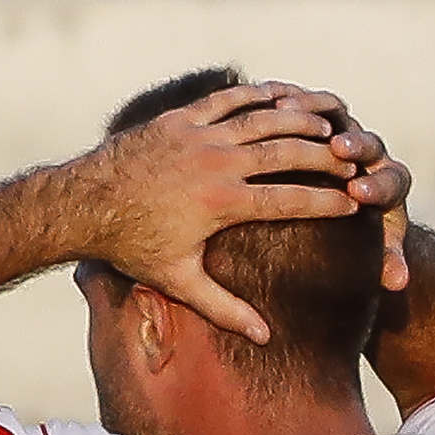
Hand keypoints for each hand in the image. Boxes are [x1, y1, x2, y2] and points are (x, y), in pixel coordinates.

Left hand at [61, 83, 360, 342]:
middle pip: (287, 153)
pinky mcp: (178, 119)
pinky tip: (281, 96)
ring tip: (328, 127)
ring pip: (263, 120)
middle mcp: (215, 164)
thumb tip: (265, 337)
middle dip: (327, 157)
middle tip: (353, 161)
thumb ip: (225, 309)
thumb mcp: (180, 281)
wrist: (80, 205)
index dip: (328, 203)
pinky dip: (257, 96)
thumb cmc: (131, 247)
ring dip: (299, 122)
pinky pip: (227, 100)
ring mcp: (197, 136)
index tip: (354, 205)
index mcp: (222, 203)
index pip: (291, 200)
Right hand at [266, 84, 415, 293]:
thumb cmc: (354, 236)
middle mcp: (370, 153)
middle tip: (337, 147)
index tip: (359, 192)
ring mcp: (342, 130)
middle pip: (367, 142)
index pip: (391, 181)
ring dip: (314, 110)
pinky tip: (262, 100)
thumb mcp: (371, 250)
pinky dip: (287, 98)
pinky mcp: (316, 117)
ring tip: (286, 111)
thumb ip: (387, 262)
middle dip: (354, 143)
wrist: (339, 208)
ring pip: (335, 113)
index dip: (377, 184)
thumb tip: (398, 282)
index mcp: (390, 184)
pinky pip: (304, 102)